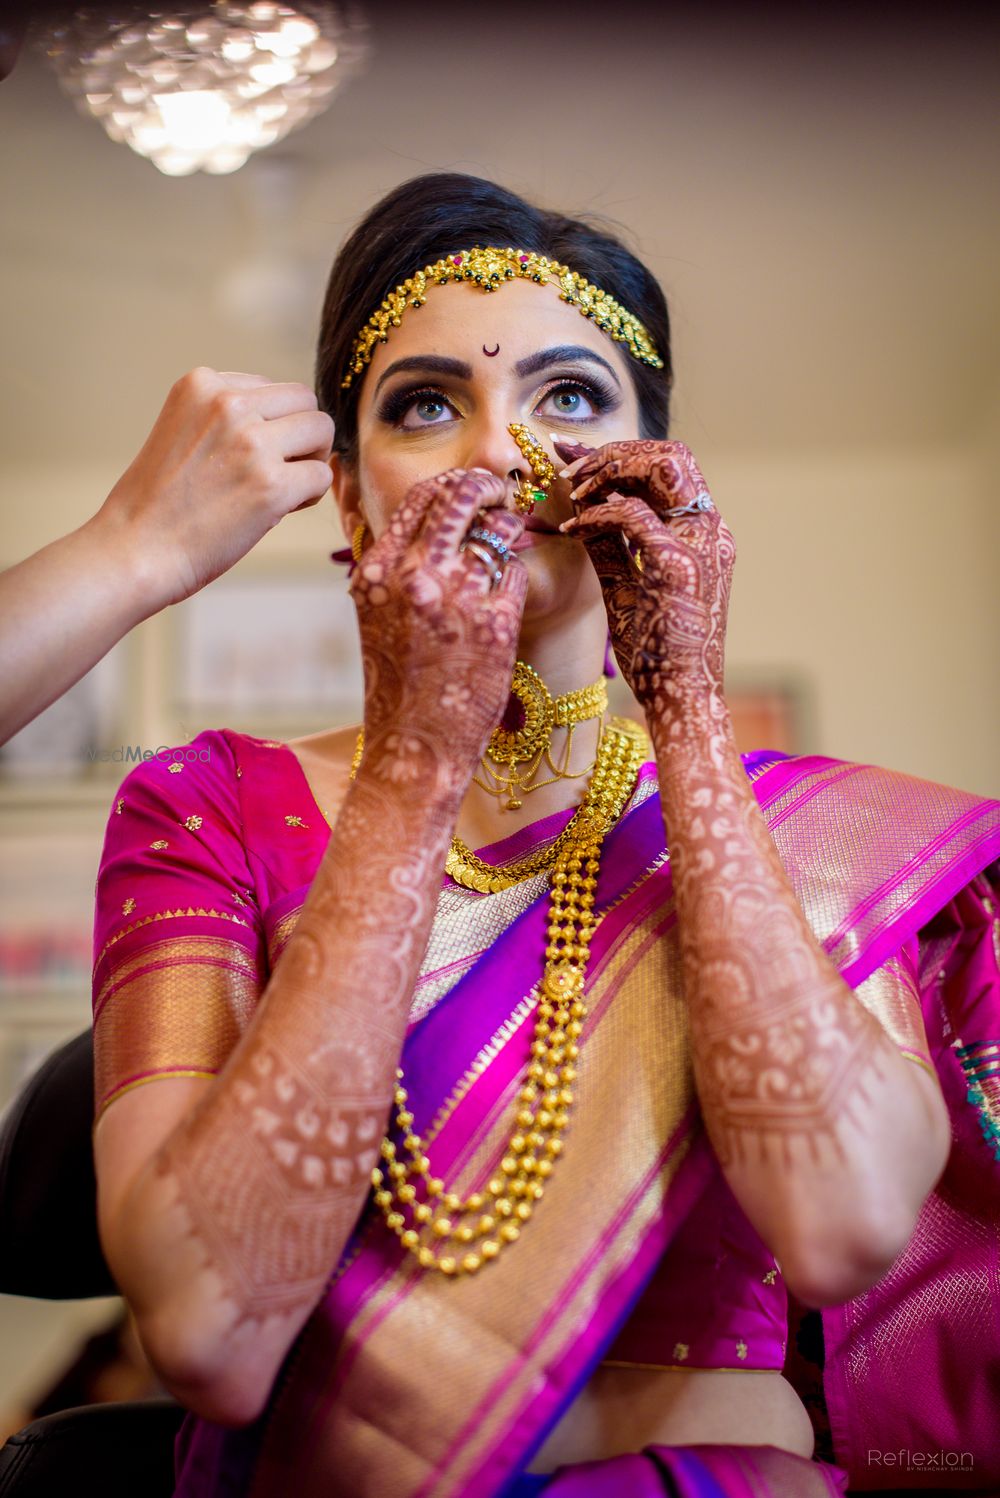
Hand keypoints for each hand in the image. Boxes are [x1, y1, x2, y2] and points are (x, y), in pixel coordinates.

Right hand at [96, 368, 334, 608]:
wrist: (133, 550)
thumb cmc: (157, 504)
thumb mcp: (183, 431)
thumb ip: (227, 418)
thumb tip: (292, 424)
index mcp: (202, 384)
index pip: (272, 388)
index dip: (270, 425)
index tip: (244, 457)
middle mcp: (228, 403)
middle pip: (304, 401)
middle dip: (300, 437)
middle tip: (276, 472)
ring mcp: (251, 443)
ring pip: (321, 430)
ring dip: (310, 461)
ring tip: (278, 489)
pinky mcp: (271, 485)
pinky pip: (322, 475)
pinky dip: (309, 496)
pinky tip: (277, 511)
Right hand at [351, 469, 526, 797]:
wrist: (415, 746)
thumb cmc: (396, 682)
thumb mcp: (376, 614)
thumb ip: (394, 566)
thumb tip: (426, 517)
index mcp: (378, 571)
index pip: (420, 497)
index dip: (450, 485)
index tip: (468, 490)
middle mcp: (416, 575)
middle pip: (460, 496)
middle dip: (486, 487)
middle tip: (500, 495)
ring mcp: (459, 596)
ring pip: (497, 528)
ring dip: (508, 526)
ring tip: (511, 535)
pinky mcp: (498, 622)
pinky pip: (515, 572)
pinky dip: (513, 576)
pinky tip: (505, 594)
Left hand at [554, 438, 735, 718]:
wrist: (681, 698)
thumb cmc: (655, 652)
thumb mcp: (627, 585)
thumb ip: (610, 543)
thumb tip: (578, 504)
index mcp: (703, 534)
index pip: (670, 467)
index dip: (622, 452)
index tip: (574, 454)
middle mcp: (709, 531)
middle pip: (672, 453)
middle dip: (616, 451)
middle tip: (570, 466)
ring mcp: (699, 545)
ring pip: (663, 466)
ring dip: (610, 468)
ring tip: (572, 488)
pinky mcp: (678, 566)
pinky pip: (632, 514)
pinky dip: (597, 512)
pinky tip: (571, 528)